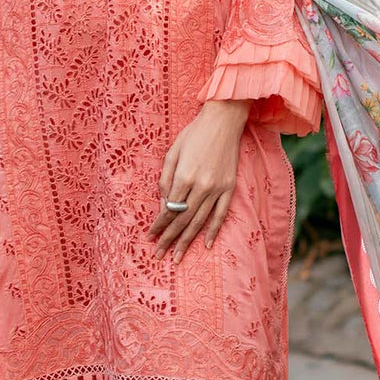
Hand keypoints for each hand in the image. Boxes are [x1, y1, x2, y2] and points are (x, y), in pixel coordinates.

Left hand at [149, 99, 251, 263]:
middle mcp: (201, 186)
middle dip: (169, 239)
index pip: (168, 209)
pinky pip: (220, 214)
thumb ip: (165, 180)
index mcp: (183, 176)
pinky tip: (205, 245)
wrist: (223, 121)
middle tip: (159, 255)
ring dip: (187, 240)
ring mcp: (217, 188)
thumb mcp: (172, 153)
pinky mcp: (229, 188)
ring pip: (199, 221)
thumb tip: (162, 206)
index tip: (150, 237)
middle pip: (182, 219)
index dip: (158, 225)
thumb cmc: (193, 134)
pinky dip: (213, 231)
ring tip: (177, 257)